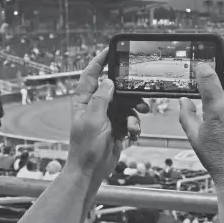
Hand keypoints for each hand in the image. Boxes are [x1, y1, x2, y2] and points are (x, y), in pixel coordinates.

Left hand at [66, 48, 147, 182]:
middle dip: (128, 94)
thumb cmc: (86, 148)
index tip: (108, 50)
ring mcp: (107, 118)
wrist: (91, 171)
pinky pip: (130, 121)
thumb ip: (101, 98)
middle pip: (115, 90)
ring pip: (126, 106)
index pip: (90, 76)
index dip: (98, 62)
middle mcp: (96, 107)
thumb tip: (108, 81)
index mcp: (84, 102)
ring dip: (133, 115)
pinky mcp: (116, 128)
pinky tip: (131, 135)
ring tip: (133, 124)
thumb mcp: (94, 120)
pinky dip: (133, 127)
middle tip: (138, 98)